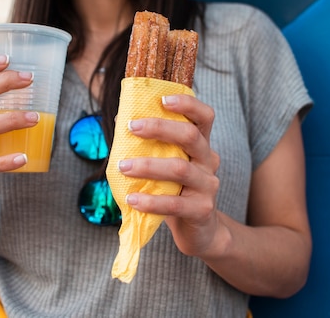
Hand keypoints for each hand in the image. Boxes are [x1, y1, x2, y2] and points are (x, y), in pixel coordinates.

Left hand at [118, 93, 221, 257]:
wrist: (199, 231)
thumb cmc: (175, 190)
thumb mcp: (167, 164)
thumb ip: (151, 144)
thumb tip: (120, 118)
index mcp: (201, 145)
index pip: (204, 116)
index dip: (187, 104)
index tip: (162, 99)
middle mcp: (209, 161)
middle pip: (191, 136)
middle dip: (160, 128)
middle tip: (131, 127)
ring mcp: (208, 185)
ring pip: (180, 168)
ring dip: (148, 166)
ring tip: (123, 167)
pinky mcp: (202, 210)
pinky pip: (175, 203)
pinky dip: (151, 201)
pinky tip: (133, 199)